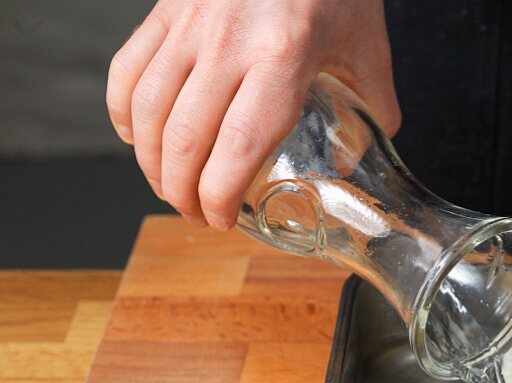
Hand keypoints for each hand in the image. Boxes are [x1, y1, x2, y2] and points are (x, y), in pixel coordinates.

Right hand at [106, 0, 400, 229]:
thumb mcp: (367, 46)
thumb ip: (374, 105)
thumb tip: (370, 151)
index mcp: (283, 59)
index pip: (240, 146)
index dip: (220, 194)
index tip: (221, 220)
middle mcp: (229, 43)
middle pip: (185, 138)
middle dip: (181, 191)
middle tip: (194, 216)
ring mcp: (191, 24)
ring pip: (149, 109)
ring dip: (150, 161)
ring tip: (167, 189)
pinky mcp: (167, 8)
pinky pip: (129, 67)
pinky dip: (124, 110)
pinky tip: (135, 137)